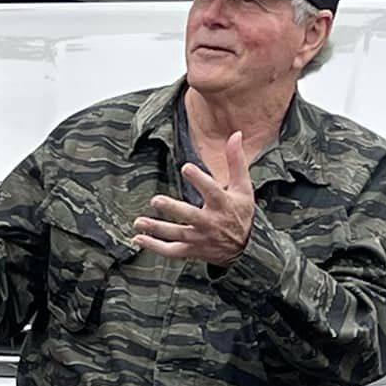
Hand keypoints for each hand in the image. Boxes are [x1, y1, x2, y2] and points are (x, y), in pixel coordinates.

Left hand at [133, 131, 254, 265]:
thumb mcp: (243, 187)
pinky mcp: (192, 250)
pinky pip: (171, 251)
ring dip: (156, 229)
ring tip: (138, 222)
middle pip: (190, 215)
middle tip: (156, 200)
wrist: (247, 248)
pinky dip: (155, 247)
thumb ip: (236, 161)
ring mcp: (200, 238)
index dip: (199, 179)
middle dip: (173, 209)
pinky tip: (138, 239)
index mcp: (223, 204)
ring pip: (176, 234)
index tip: (186, 167)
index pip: (211, 190)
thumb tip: (236, 135)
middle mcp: (210, 222)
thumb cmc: (241, 213)